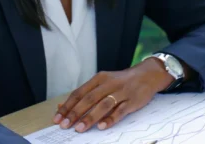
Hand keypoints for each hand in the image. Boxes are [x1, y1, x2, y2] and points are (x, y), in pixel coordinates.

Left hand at [52, 58, 173, 132]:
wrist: (146, 75)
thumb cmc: (120, 82)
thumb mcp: (102, 84)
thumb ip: (84, 95)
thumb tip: (62, 107)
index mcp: (98, 79)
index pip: (79, 93)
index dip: (67, 106)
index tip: (58, 118)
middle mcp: (109, 84)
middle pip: (89, 99)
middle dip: (75, 113)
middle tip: (65, 125)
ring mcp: (121, 92)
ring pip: (103, 105)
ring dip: (90, 117)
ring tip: (80, 128)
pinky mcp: (132, 100)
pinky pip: (120, 110)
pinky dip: (111, 118)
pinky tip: (102, 126)